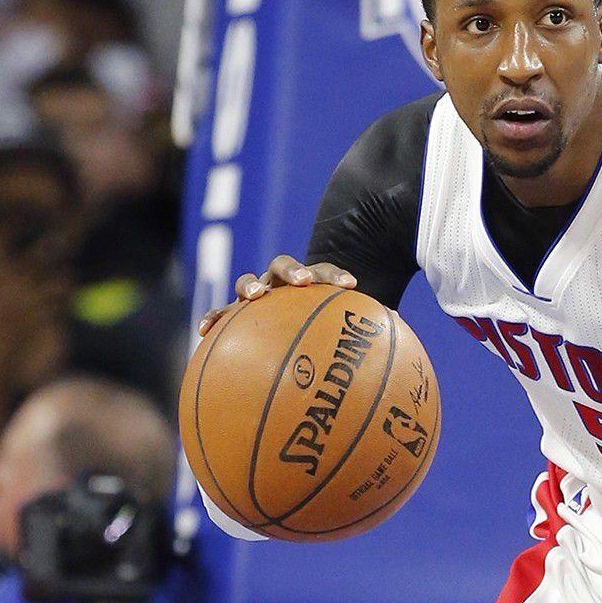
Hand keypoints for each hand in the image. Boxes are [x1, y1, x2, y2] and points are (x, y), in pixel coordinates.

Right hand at [196, 255, 356, 335]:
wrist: (286, 334)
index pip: (324, 273)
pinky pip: (219, 315)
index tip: (351, 285)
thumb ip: (365, 331)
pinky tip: (204, 331)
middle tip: (305, 281)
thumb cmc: (320, 336)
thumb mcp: (343, 335)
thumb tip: (397, 327)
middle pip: (283, 266)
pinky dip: (211, 318)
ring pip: (248, 282)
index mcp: (308, 286)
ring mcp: (254, 298)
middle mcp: (279, 287)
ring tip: (254, 297)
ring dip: (251, 285)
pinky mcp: (231, 316)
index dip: (336, 275)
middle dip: (294, 271)